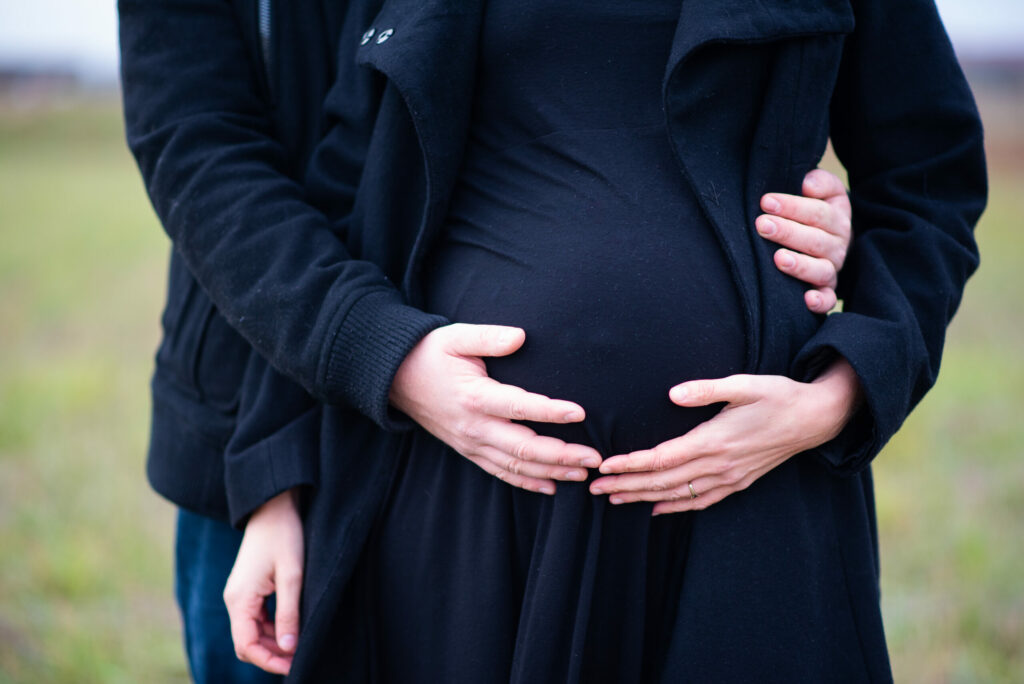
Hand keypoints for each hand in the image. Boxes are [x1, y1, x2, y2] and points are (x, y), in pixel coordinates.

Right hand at [223, 489, 303, 675]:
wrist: (273, 506)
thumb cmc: (284, 536)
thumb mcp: (292, 576)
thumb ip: (289, 613)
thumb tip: (289, 649)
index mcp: (239, 599)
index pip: (246, 646)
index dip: (268, 661)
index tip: (294, 666)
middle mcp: (234, 600)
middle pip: (247, 642)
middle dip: (271, 654)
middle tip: (301, 657)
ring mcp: (240, 594)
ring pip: (252, 631)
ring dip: (273, 642)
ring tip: (300, 643)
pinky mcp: (248, 589)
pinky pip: (256, 617)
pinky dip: (272, 627)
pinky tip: (292, 626)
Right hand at [390, 323, 602, 493]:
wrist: (395, 378)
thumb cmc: (430, 353)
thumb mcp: (456, 337)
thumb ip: (489, 337)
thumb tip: (520, 336)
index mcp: (475, 396)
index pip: (519, 407)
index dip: (550, 412)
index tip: (580, 412)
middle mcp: (474, 427)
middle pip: (524, 448)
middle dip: (562, 455)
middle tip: (594, 458)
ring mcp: (470, 443)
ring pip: (515, 465)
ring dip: (551, 472)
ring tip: (582, 474)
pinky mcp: (468, 450)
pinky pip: (499, 471)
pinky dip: (526, 482)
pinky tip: (551, 487)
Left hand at [589, 359, 861, 514]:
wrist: (816, 418)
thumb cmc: (778, 395)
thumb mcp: (745, 383)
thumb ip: (707, 389)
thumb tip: (673, 394)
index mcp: (715, 439)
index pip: (663, 457)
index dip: (631, 464)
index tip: (605, 466)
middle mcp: (719, 464)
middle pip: (664, 481)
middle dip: (627, 485)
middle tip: (595, 488)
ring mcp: (730, 477)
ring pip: (679, 494)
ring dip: (644, 498)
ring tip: (614, 499)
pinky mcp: (738, 482)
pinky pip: (702, 501)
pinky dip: (676, 507)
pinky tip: (656, 510)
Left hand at [758, 168, 851, 312]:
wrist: (830, 238)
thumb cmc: (816, 210)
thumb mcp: (825, 191)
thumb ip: (820, 182)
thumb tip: (807, 183)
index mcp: (837, 218)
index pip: (817, 212)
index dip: (792, 206)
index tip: (765, 201)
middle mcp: (837, 245)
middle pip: (815, 240)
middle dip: (787, 232)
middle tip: (762, 225)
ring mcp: (832, 269)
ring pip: (820, 269)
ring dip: (800, 266)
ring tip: (778, 259)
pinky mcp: (827, 290)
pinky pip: (828, 299)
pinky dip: (820, 301)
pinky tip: (806, 299)